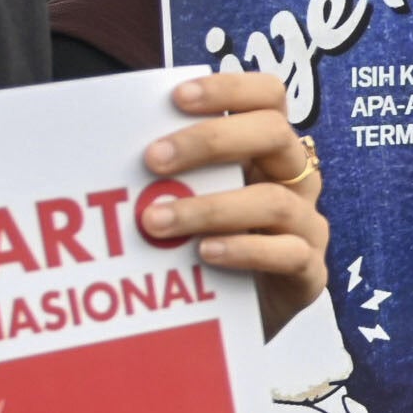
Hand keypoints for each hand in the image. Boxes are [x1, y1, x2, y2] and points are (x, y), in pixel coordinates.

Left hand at [140, 72, 327, 339]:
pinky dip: (244, 250)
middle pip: (275, 135)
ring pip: (274, 200)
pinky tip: (204, 253)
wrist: (227, 324)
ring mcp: (307, 227)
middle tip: (153, 160)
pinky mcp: (309, 275)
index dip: (230, 89)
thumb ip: (167, 172)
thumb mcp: (185, 200)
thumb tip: (102, 142)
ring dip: (210, 207)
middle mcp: (294, 181)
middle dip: (211, 141)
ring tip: (155, 222)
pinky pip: (289, 254)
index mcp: (267, 152)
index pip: (269, 98)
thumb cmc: (198, 250)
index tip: (177, 98)